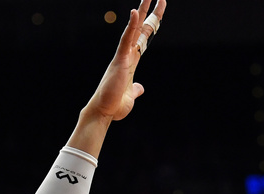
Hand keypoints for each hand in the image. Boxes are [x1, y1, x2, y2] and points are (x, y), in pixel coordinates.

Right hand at [83, 0, 165, 121]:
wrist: (104, 113)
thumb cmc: (114, 106)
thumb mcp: (131, 96)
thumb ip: (136, 89)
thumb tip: (140, 87)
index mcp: (131, 61)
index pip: (144, 37)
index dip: (152, 23)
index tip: (159, 10)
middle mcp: (127, 55)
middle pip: (140, 28)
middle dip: (149, 12)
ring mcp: (123, 56)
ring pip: (133, 29)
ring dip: (141, 12)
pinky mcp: (119, 60)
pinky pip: (126, 40)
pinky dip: (131, 26)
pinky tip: (135, 13)